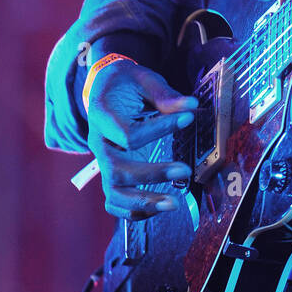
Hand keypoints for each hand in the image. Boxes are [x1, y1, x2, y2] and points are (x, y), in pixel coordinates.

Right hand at [85, 60, 197, 219]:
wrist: (105, 88)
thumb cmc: (126, 83)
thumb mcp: (143, 79)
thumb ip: (164, 95)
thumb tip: (191, 106)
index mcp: (102, 117)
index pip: (128, 134)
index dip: (159, 128)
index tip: (187, 118)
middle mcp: (99, 144)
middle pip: (117, 170)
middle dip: (152, 175)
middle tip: (185, 170)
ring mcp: (103, 162)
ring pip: (114, 192)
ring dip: (143, 202)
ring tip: (174, 203)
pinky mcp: (111, 173)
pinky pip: (114, 201)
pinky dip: (132, 212)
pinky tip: (158, 209)